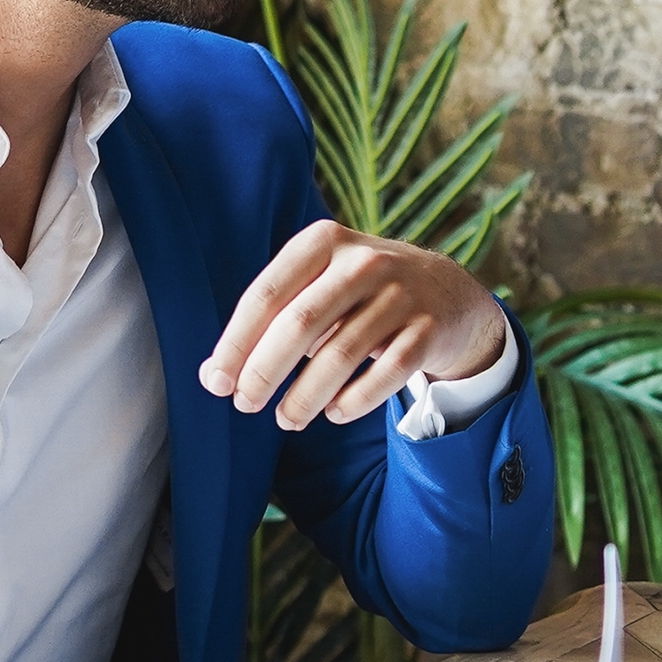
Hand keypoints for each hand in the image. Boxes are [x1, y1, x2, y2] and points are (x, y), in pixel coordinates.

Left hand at [203, 220, 508, 425]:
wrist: (448, 293)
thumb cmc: (360, 296)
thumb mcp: (318, 286)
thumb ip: (270, 320)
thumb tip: (213, 374)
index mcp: (324, 243)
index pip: (266, 294)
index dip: (236, 343)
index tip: (217, 382)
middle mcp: (364, 262)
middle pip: (300, 323)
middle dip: (264, 371)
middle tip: (245, 404)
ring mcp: (402, 294)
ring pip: (341, 354)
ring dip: (306, 395)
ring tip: (287, 419)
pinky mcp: (429, 328)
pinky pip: (387, 373)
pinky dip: (355, 400)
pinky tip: (334, 413)